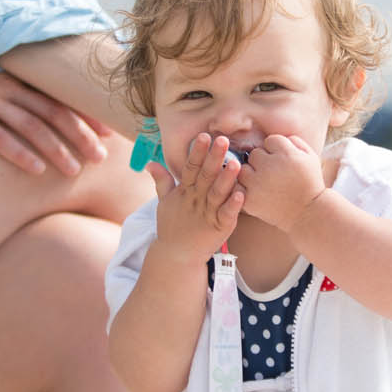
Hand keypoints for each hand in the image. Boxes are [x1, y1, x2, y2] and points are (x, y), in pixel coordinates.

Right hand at [0, 46, 109, 175]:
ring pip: (30, 126)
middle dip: (79, 135)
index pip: (58, 96)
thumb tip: (41, 116)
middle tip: (100, 157)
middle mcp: (4, 87)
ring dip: (56, 149)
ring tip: (75, 170)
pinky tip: (35, 170)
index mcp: (13, 79)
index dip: (84, 114)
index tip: (108, 132)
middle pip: (52, 112)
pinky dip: (19, 153)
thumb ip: (13, 96)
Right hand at [149, 132, 242, 259]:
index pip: (190, 168)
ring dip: (226, 179)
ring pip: (217, 193)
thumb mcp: (164, 202)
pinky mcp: (219, 227)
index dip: (197, 152)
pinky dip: (233, 205)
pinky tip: (241, 194)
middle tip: (223, 140)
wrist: (176, 255)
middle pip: (205, 176)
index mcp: (185, 191)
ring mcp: (208, 214)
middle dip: (214, 158)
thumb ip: (162, 181)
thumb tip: (150, 163)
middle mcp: (196, 200)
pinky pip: (226, 215)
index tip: (203, 135)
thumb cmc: (172, 226)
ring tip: (236, 163)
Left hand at [239, 134, 326, 232]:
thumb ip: (295, 141)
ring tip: (263, 184)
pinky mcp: (250, 198)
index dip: (276, 150)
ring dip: (250, 174)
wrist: (308, 213)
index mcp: (286, 154)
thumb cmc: (310, 184)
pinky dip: (244, 189)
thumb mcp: (311, 157)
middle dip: (262, 162)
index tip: (282, 161)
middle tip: (272, 174)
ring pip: (243, 169)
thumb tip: (280, 137)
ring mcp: (257, 183)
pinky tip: (255, 192)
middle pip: (255, 154)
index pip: (270, 140)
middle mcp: (269, 166)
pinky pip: (238, 186)